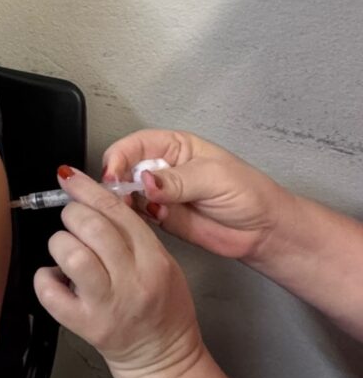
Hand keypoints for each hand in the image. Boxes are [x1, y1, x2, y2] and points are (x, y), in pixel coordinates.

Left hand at [33, 167, 206, 377]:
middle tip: (72, 222)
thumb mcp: (162, 261)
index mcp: (153, 259)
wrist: (163, 358)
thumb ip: (132, 231)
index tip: (68, 176)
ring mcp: (106, 304)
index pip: (116, 211)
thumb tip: (95, 196)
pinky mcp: (84, 325)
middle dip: (71, 214)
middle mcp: (131, 280)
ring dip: (59, 243)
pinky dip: (44, 278)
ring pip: (71, 254)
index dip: (86, 188)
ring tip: (66, 251)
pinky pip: (50, 291)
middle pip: (91, 226)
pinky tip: (55, 278)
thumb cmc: (162, 307)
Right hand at [102, 130, 292, 262]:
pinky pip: (137, 216)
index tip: (113, 175)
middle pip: (124, 168)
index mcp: (174, 146)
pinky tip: (147, 219)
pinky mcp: (160, 217)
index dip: (119, 157)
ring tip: (136, 209)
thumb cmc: (249, 193)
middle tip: (120, 196)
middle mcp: (162, 168)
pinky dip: (134, 218)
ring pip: (126, 193)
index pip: (134, 145)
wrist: (264, 232)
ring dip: (124, 201)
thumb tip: (146, 181)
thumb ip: (177, 180)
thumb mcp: (213, 178)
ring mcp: (160, 194)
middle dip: (117, 181)